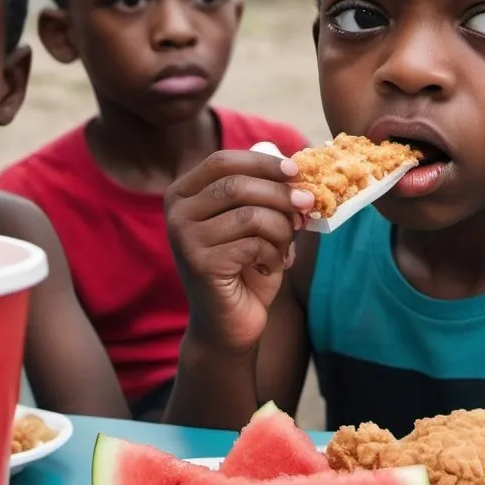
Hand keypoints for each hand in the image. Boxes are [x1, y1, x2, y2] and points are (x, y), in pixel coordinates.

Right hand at [165, 150, 314, 351]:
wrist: (229, 324)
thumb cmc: (245, 267)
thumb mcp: (255, 222)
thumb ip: (267, 195)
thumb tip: (300, 172)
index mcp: (184, 194)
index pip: (223, 161)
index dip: (262, 162)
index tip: (296, 170)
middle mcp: (177, 213)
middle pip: (238, 185)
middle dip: (281, 195)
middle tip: (308, 207)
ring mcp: (184, 239)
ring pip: (251, 215)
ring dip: (281, 230)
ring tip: (284, 247)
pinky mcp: (200, 265)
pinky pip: (253, 245)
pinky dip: (273, 254)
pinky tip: (269, 266)